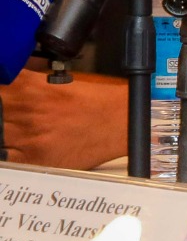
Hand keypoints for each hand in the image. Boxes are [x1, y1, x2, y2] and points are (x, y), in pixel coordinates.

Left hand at [0, 70, 125, 168]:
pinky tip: (13, 147)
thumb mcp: (57, 81)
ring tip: (19, 128)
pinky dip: (5, 152)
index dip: (1, 92)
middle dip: (2, 109)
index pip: (0, 86)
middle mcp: (27, 112)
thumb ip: (26, 82)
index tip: (4, 96)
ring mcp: (27, 137)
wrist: (121, 123)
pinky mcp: (32, 160)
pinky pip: (4, 158)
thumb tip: (6, 80)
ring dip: (2, 129)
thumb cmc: (96, 104)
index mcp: (31, 88)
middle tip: (15, 113)